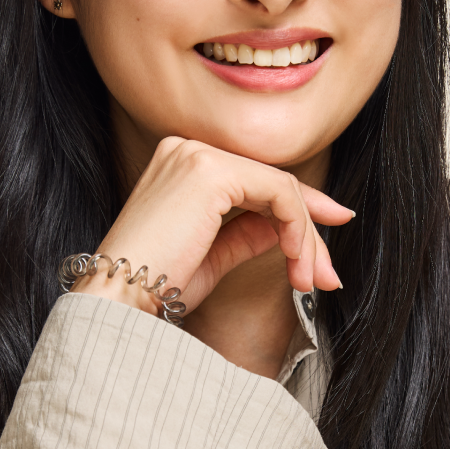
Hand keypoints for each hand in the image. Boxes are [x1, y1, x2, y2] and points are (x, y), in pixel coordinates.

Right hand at [71, 137, 352, 315]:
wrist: (119, 298)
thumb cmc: (156, 285)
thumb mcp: (215, 254)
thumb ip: (251, 232)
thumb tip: (293, 228)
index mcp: (182, 165)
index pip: (257, 181)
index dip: (301, 209)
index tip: (330, 234)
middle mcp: (186, 149)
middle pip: (273, 184)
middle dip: (310, 233)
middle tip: (329, 275)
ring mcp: (196, 155)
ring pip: (281, 190)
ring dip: (306, 239)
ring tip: (310, 281)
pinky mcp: (209, 171)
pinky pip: (278, 193)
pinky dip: (297, 228)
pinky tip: (295, 261)